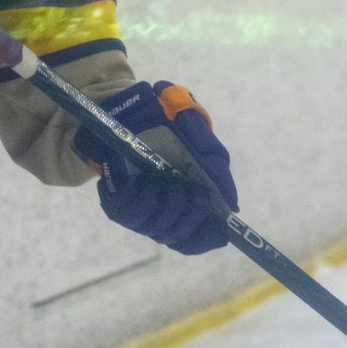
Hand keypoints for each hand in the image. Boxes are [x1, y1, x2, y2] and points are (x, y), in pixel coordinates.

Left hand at [74, 80, 236, 254]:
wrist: (135, 107)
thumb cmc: (171, 125)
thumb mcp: (201, 141)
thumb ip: (217, 172)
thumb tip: (231, 207)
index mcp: (185, 201)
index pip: (195, 240)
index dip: (205, 238)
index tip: (215, 228)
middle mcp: (161, 211)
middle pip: (175, 237)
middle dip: (187, 216)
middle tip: (189, 192)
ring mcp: (137, 208)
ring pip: (152, 228)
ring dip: (163, 205)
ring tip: (162, 178)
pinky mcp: (115, 202)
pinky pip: (126, 214)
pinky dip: (138, 198)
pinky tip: (140, 179)